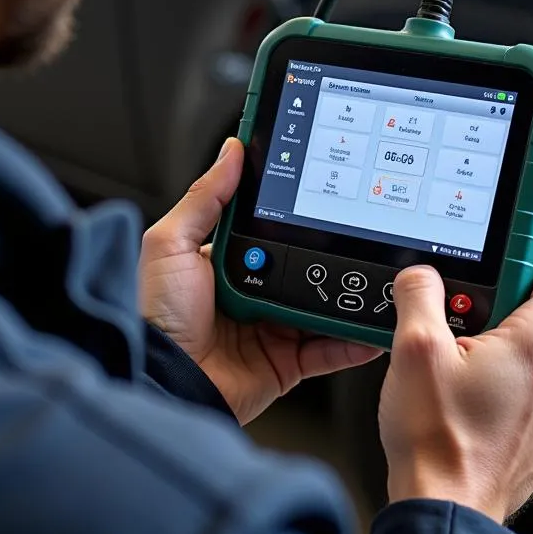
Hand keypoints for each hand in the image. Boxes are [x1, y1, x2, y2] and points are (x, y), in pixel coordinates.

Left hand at [140, 138, 381, 424]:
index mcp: (227, 260)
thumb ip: (205, 198)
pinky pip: (328, 349)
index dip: (292, 211)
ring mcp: (271, 327)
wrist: (168, 382)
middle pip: (301, 263)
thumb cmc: (158, 317)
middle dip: (329, 251)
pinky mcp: (286, 362)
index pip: (268, 227)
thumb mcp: (171, 244)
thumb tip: (232, 151)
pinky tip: (371, 324)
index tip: (322, 189)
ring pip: (321, 303)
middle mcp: (252, 291)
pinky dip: (352, 339)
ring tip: (374, 275)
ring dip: (346, 292)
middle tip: (357, 231)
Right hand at [378, 229, 532, 523]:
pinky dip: (502, 384)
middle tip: (455, 319)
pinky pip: (530, 392)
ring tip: (453, 367)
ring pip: (532, 355)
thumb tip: (420, 275)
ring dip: (498, 349)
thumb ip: (417, 295)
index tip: (524, 237)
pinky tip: (464, 398)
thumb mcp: (412, 350)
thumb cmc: (437, 443)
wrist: (447, 514)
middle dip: (496, 306)